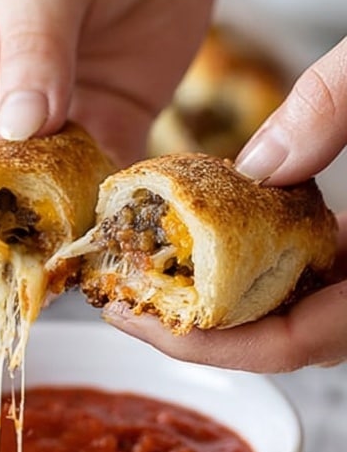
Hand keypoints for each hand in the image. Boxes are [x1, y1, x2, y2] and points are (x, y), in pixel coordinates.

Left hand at [108, 37, 346, 370]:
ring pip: (310, 311)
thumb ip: (336, 105)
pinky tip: (219, 234)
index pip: (300, 342)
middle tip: (124, 303)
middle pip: (294, 339)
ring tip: (151, 274)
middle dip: (203, 332)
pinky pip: (328, 275)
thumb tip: (256, 166)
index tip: (141, 322)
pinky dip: (272, 264)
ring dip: (230, 301)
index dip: (214, 346)